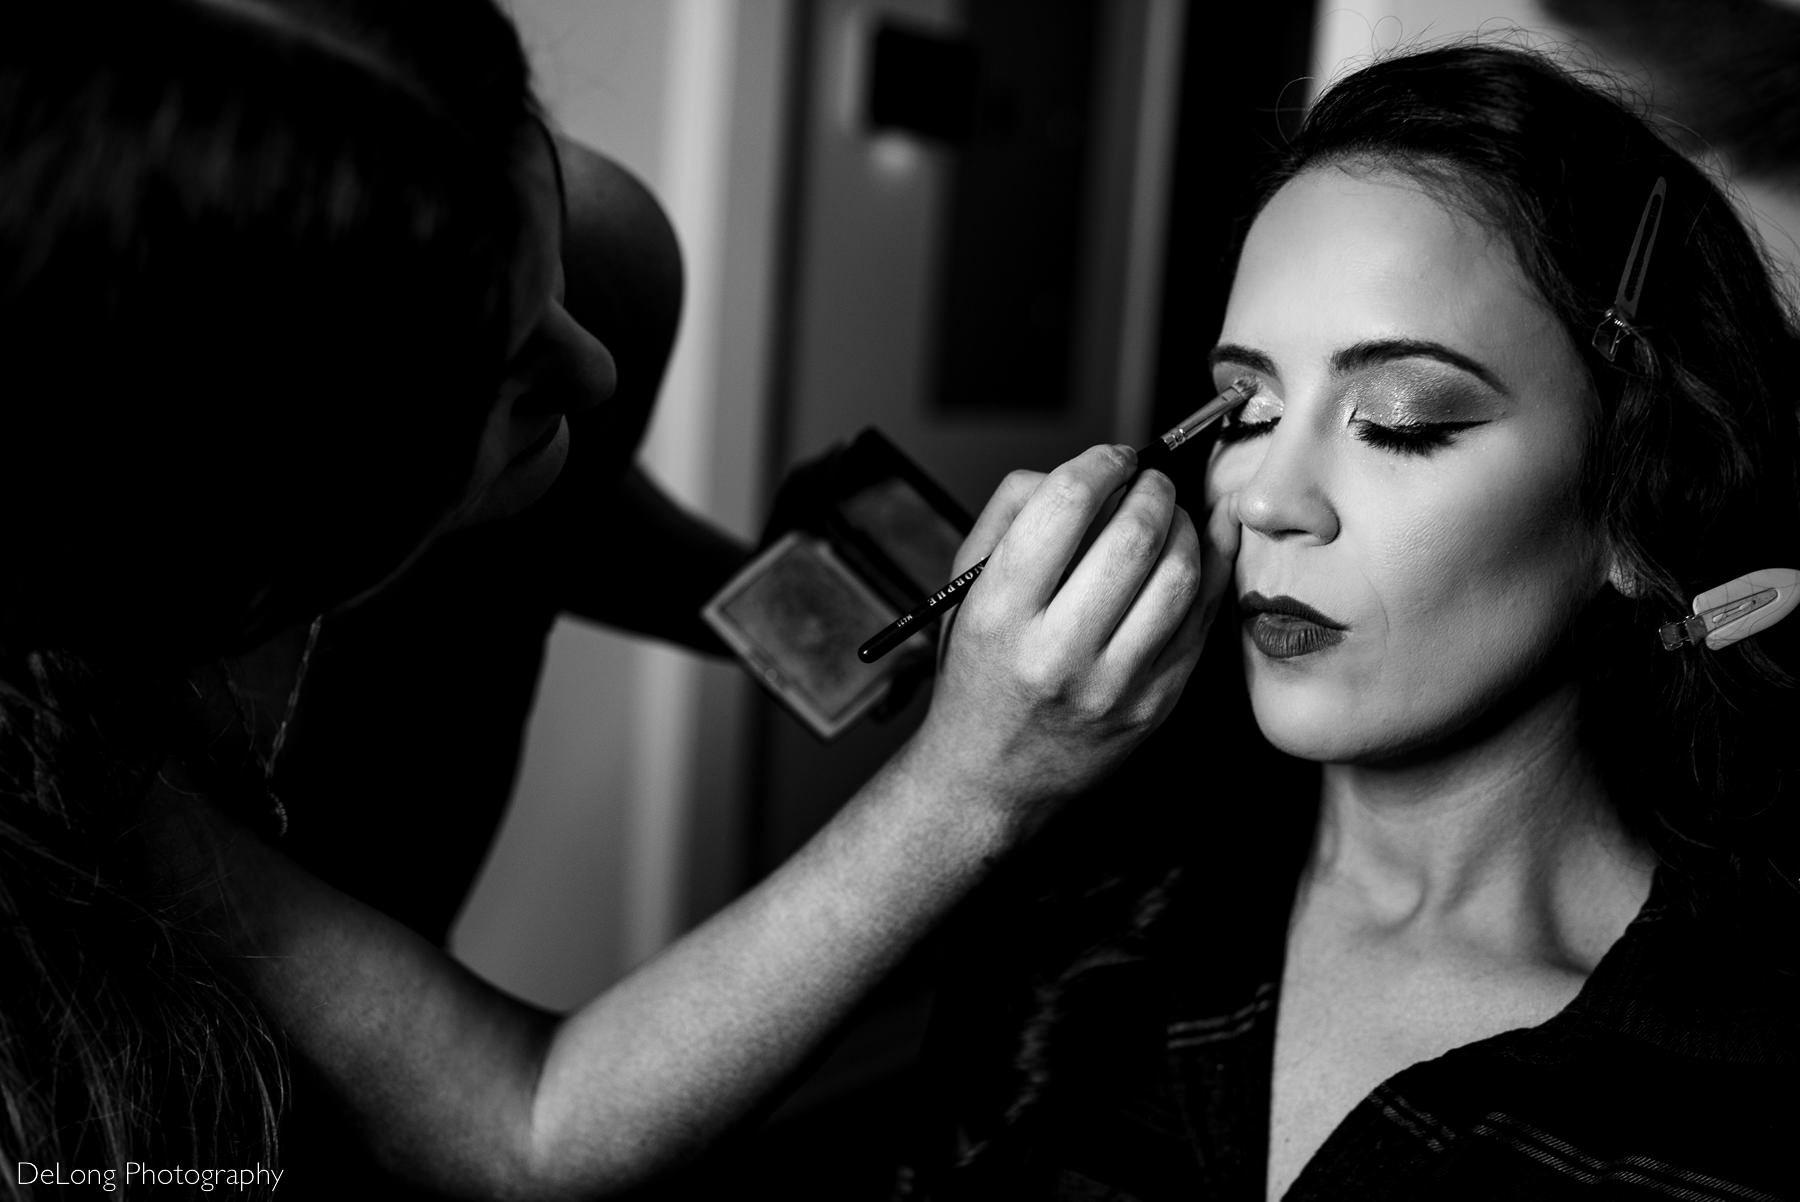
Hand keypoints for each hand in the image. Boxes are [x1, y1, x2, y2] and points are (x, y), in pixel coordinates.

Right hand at [904, 444, 1239, 835]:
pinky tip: (1207, 542)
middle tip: (1149, 482)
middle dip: (1153, 488)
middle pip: (1134, 534)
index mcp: (1000, 611)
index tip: (1113, 459)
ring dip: (1188, 525)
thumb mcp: (966, 588)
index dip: (1101, 463)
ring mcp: (1114, 684)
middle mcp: (1056, 651)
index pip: (1065, 504)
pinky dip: (1214, 565)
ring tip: (1171, 517)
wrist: (989, 777)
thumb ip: (1010, 513)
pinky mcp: (1156, 705)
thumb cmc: (979, 672)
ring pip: (1180, 573)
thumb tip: (1085, 468)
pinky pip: (1202, 618)